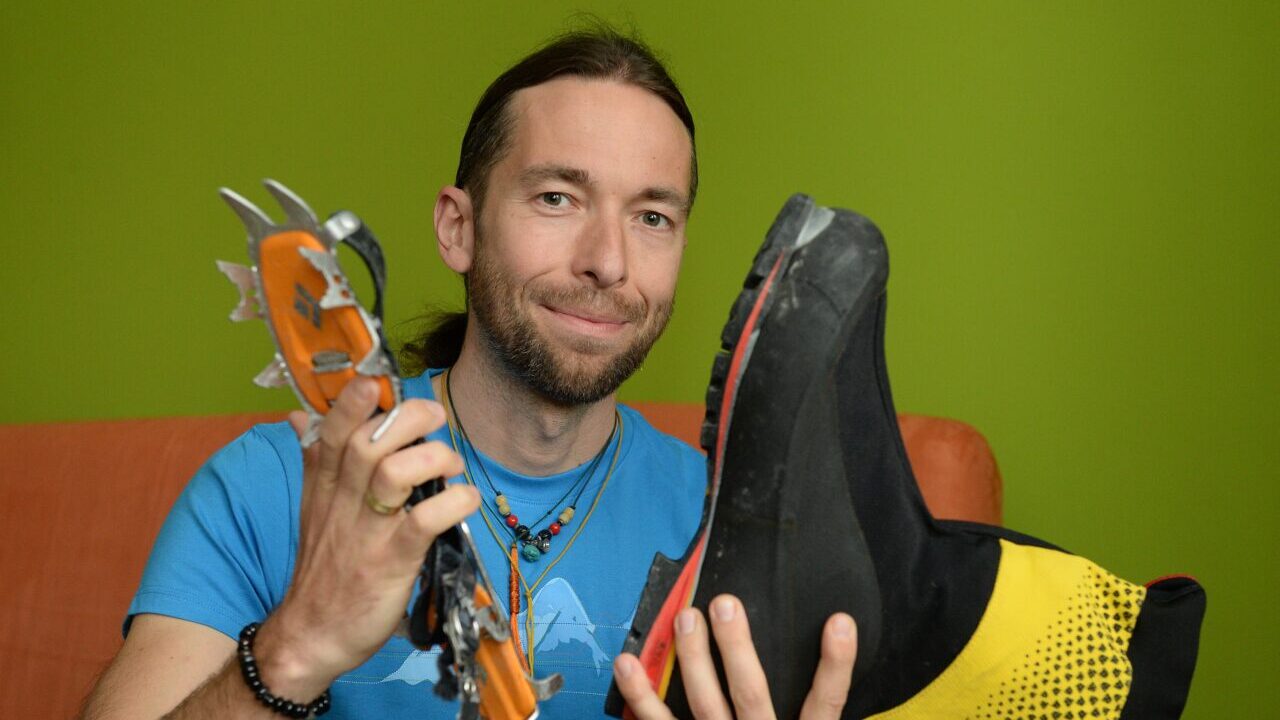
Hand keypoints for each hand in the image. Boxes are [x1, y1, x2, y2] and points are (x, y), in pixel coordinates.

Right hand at [253, 378, 479, 698]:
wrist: (310, 636)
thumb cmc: (322, 568)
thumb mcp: (312, 508)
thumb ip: (314, 459)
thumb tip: (300, 414)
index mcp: (324, 485)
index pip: (333, 430)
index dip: (354, 401)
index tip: (377, 383)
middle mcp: (343, 502)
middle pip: (369, 442)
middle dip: (408, 418)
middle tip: (435, 419)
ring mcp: (368, 532)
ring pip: (395, 474)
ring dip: (432, 459)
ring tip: (452, 466)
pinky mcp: (391, 563)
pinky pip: (423, 523)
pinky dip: (452, 504)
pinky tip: (465, 500)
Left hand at [613, 595, 857, 718]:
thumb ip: (813, 718)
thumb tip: (828, 668)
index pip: (826, 703)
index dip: (835, 664)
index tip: (839, 621)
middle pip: (750, 695)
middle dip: (736, 649)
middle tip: (725, 605)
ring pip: (704, 705)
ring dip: (692, 660)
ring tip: (684, 618)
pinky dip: (640, 697)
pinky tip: (626, 663)